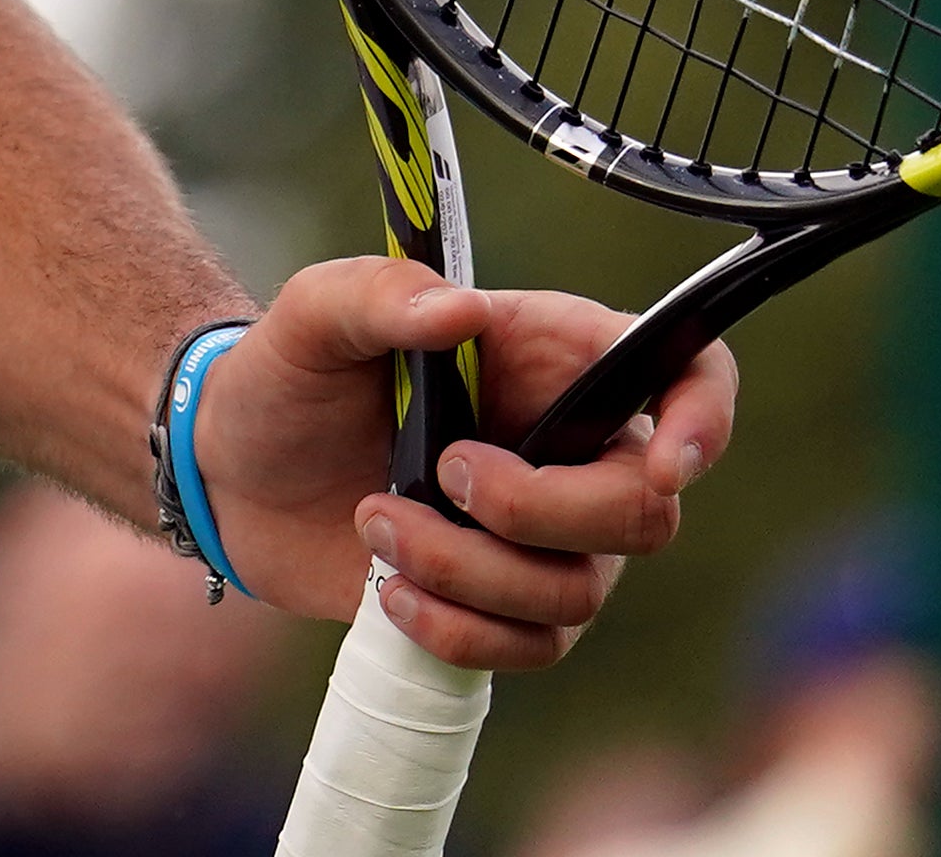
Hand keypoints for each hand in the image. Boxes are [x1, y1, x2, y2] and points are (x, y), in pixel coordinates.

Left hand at [196, 255, 737, 669]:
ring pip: (580, 590)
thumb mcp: (314, 312)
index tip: (665, 460)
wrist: (233, 470)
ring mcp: (548, 535)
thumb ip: (379, 294)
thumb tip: (459, 311)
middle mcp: (575, 447)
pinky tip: (387, 590)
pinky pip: (531, 647)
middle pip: (645, 510)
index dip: (706, 418)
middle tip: (442, 471)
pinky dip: (459, 631)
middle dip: (541, 509)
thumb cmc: (290, 371)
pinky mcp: (505, 604)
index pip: (690, 372)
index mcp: (555, 354)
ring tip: (374, 520)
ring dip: (471, 570)